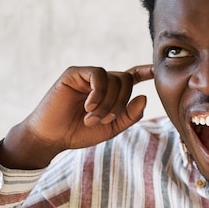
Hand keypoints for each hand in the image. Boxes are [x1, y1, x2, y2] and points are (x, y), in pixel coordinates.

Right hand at [0, 65, 153, 168]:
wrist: (52, 137)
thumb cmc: (79, 133)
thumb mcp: (111, 128)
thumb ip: (130, 115)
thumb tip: (145, 97)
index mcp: (111, 92)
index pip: (132, 76)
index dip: (145, 71)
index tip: (156, 70)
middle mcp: (101, 81)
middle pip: (126, 80)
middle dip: (121, 103)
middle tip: (104, 121)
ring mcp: (87, 76)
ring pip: (114, 79)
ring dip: (108, 103)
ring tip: (92, 119)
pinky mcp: (75, 73)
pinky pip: (98, 75)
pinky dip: (98, 93)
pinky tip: (88, 107)